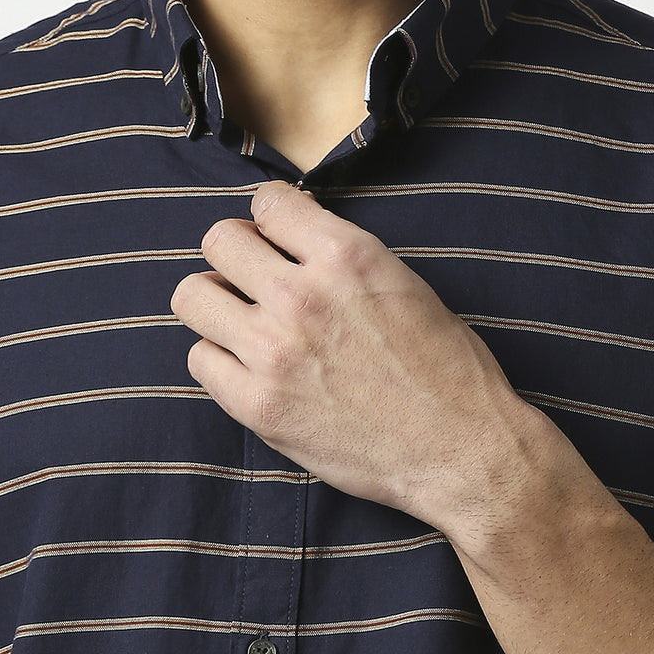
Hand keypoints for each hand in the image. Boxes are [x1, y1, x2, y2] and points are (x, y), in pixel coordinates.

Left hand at [170, 181, 555, 548]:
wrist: (461, 451)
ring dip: (215, 303)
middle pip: (219, 241)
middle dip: (236, 253)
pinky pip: (199, 360)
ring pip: (193, 297)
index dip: (272, 218)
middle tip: (255, 280)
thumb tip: (293, 239)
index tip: (278, 239)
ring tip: (243, 322)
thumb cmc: (447, 368)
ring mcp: (274, 352)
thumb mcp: (404, 284)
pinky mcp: (259, 405)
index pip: (269, 201)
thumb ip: (341, 257)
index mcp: (347, 256)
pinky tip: (250, 368)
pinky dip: (220, 360)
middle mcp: (302, 295)